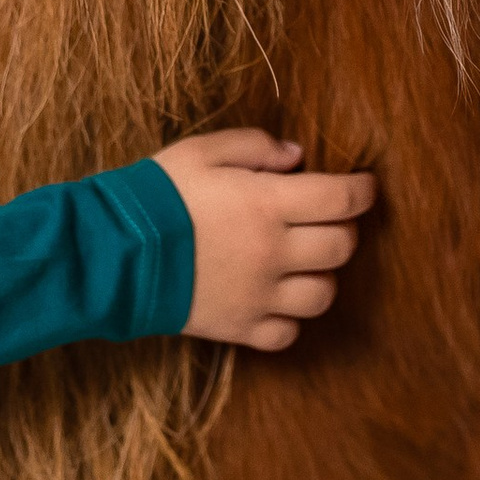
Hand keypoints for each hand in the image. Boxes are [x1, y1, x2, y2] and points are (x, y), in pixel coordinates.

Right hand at [153, 130, 376, 351]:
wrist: (114, 252)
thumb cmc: (157, 193)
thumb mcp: (203, 150)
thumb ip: (256, 146)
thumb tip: (297, 157)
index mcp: (268, 205)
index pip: (342, 200)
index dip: (362, 191)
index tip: (364, 186)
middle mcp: (274, 254)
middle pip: (341, 247)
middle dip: (342, 228)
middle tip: (324, 218)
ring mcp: (260, 296)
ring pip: (323, 295)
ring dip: (321, 275)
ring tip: (301, 261)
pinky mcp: (240, 328)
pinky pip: (287, 333)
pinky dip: (290, 317)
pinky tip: (274, 297)